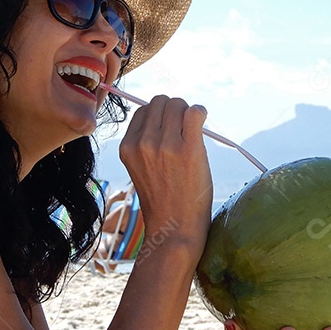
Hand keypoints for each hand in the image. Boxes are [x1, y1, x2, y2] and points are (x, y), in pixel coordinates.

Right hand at [119, 95, 212, 243]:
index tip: (170, 129)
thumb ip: (147, 142)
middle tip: (185, 129)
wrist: (174, 228)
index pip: (143, 110)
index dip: (160, 115)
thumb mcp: (142, 168)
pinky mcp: (188, 149)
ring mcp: (165, 145)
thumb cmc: (163, 200)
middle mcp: (143, 143)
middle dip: (175, 110)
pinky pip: (195, 112)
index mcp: (127, 147)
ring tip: (193, 132)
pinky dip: (201, 112)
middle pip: (161, 102)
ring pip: (178, 104)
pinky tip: (202, 123)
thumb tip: (168, 113)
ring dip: (189, 112)